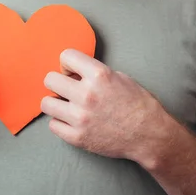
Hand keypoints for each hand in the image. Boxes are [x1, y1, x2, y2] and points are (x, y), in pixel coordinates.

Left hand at [41, 49, 164, 160]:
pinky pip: (53, 125)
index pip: (65, 56)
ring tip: (68, 106)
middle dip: (58, 82)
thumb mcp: (119, 77)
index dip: (68, 63)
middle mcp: (87, 94)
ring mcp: (80, 117)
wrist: (149, 134)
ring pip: (46, 103)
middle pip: (49, 79)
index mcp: (98, 75)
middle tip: (68, 89)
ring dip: (56, 103)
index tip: (72, 71)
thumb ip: (94, 72)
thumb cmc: (137, 104)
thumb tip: (73, 72)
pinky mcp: (78, 138)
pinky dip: (61, 123)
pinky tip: (72, 121)